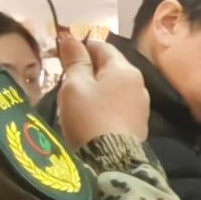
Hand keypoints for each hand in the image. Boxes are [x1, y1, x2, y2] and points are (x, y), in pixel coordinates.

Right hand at [55, 32, 149, 147]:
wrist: (111, 160)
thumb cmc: (90, 117)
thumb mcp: (76, 85)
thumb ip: (75, 61)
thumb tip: (71, 38)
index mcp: (125, 69)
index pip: (101, 46)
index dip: (79, 46)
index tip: (60, 54)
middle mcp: (138, 83)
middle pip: (109, 66)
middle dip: (87, 67)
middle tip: (63, 76)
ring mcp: (141, 104)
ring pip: (113, 85)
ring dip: (94, 85)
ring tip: (73, 95)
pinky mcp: (137, 122)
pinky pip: (117, 103)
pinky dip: (102, 101)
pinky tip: (89, 111)